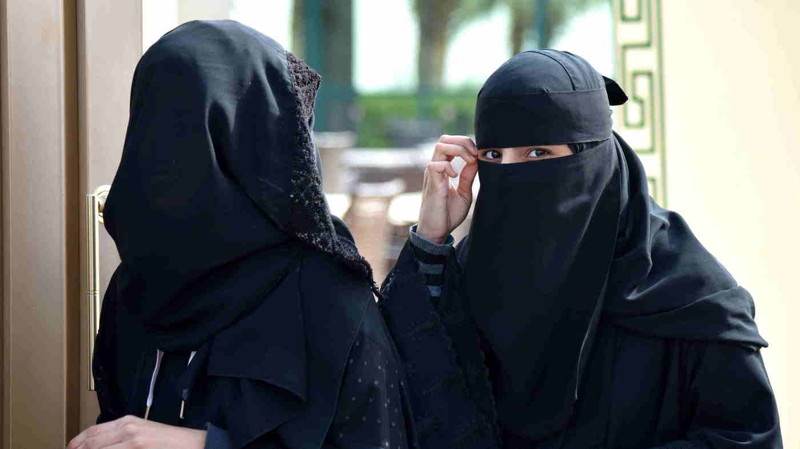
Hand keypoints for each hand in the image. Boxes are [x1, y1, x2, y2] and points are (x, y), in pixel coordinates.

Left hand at [67, 415, 205, 448]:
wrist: (194, 445)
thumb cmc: (170, 443)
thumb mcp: (144, 433)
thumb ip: (122, 437)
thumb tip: (101, 445)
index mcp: (127, 422)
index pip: (92, 433)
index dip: (76, 443)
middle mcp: (127, 429)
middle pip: (91, 444)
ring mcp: (132, 442)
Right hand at [417, 135, 478, 243]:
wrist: (437, 232)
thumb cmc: (448, 214)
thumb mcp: (464, 193)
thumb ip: (468, 177)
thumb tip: (476, 161)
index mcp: (443, 169)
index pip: (450, 143)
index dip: (465, 144)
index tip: (478, 155)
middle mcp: (436, 168)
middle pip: (444, 139)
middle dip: (462, 141)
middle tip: (474, 154)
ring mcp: (432, 175)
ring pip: (440, 146)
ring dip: (458, 150)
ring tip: (469, 161)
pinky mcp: (431, 184)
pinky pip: (435, 165)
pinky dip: (448, 166)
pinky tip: (455, 177)